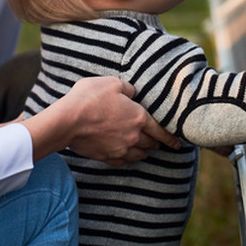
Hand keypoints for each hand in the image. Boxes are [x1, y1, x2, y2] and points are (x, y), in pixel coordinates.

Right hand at [22, 77, 178, 166]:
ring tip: (143, 149)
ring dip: (143, 152)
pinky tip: (124, 155)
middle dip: (156, 143)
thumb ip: (128, 89)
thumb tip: (133, 94)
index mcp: (139, 117)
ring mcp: (120, 149)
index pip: (161, 131)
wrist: (67, 121)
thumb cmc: (89, 98)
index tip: (177, 144)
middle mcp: (134, 136)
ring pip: (139, 155)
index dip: (171, 138)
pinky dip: (126, 159)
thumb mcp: (112, 83)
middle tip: (157, 142)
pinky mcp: (107, 157)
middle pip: (151, 144)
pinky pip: (122, 162)